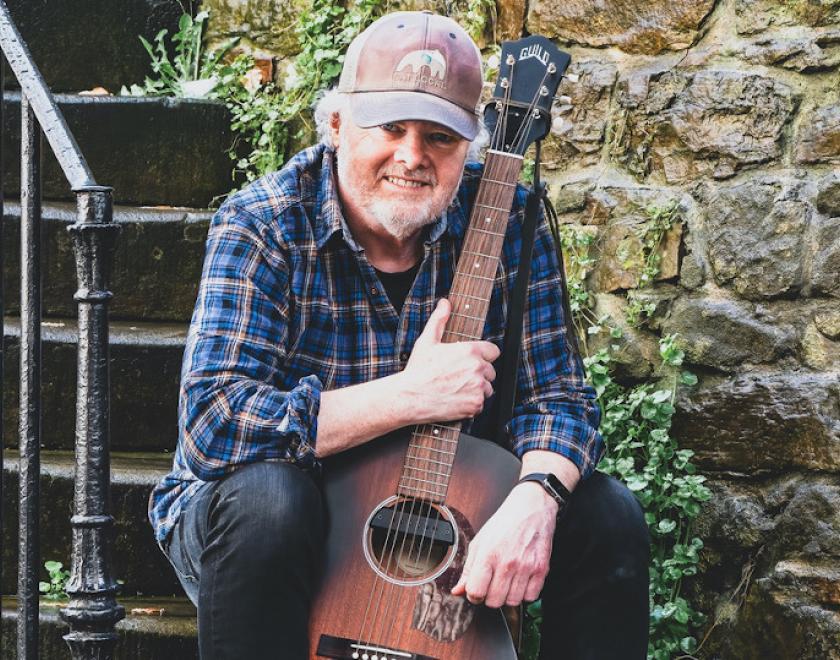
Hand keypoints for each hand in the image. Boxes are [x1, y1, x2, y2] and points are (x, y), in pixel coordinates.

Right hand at [398, 298, 499, 423]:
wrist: (411, 397)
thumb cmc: (418, 370)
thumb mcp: (427, 341)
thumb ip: (440, 320)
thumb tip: (445, 303)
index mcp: (469, 351)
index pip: (493, 351)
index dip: (483, 356)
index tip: (473, 361)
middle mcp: (477, 368)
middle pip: (491, 371)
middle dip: (479, 374)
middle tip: (459, 377)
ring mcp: (478, 387)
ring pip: (487, 388)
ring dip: (476, 390)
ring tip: (457, 389)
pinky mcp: (475, 405)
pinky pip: (481, 404)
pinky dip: (471, 404)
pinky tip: (456, 399)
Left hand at [451, 483, 557, 607]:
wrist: (531, 508)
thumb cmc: (504, 523)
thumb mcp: (479, 541)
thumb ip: (468, 569)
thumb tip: (458, 591)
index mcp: (488, 555)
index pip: (475, 592)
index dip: (473, 594)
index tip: (477, 589)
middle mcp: (507, 563)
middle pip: (494, 601)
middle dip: (490, 597)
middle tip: (492, 584)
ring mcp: (526, 567)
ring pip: (513, 602)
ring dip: (507, 596)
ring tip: (507, 581)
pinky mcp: (541, 569)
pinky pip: (531, 597)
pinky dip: (524, 593)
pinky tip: (520, 581)